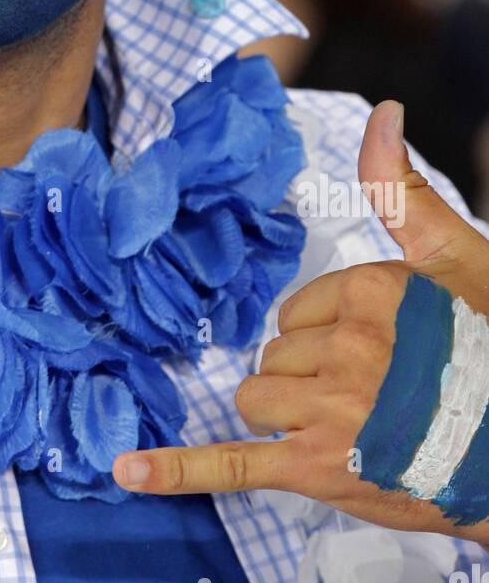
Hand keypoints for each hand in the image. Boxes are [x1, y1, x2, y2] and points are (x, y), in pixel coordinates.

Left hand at [112, 100, 488, 544]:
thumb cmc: (487, 348)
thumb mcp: (455, 257)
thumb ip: (402, 191)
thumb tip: (383, 112)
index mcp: (370, 291)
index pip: (297, 308)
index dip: (328, 334)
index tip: (376, 354)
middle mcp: (347, 346)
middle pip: (274, 355)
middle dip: (306, 376)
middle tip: (371, 399)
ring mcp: (330, 410)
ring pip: (255, 399)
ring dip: (286, 417)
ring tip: (352, 431)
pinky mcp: (318, 468)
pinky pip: (234, 464)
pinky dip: (178, 470)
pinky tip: (130, 469)